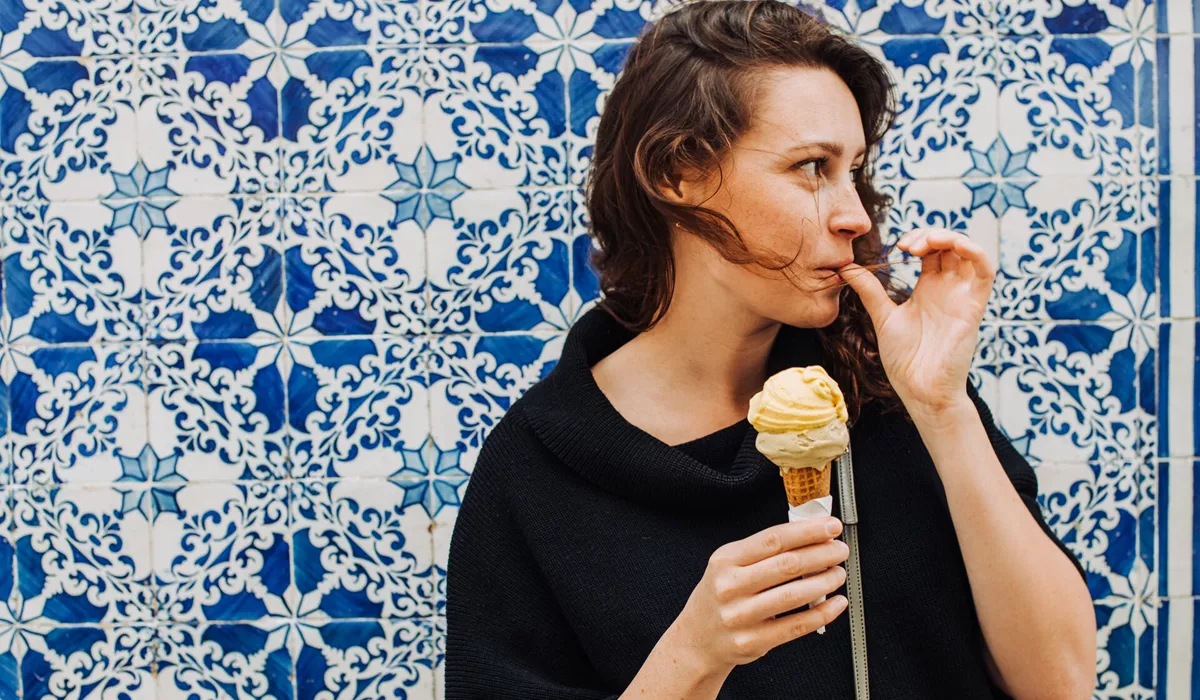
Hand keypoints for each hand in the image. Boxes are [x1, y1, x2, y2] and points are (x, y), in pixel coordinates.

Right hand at [671, 517, 849, 672]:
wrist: (698, 638)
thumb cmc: (720, 596)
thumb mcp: (729, 564)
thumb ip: (763, 551)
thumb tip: (809, 536)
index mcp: (726, 560)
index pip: (773, 539)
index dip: (807, 531)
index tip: (830, 527)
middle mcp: (731, 586)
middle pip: (786, 564)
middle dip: (822, 554)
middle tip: (839, 550)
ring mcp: (741, 616)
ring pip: (793, 595)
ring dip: (825, 582)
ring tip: (838, 574)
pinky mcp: (753, 641)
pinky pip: (796, 626)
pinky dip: (822, 613)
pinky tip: (835, 603)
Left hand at [837, 228, 994, 415]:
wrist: (920, 389)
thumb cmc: (905, 359)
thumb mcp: (883, 316)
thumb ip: (869, 291)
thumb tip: (846, 267)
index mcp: (929, 289)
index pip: (931, 250)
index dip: (918, 238)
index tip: (898, 246)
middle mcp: (948, 288)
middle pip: (950, 245)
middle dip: (930, 235)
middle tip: (907, 245)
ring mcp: (962, 296)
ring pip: (970, 252)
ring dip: (951, 237)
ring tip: (925, 244)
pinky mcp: (974, 306)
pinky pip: (986, 272)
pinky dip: (975, 252)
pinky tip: (955, 246)